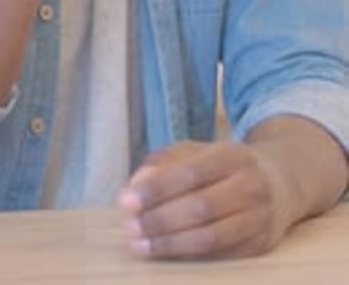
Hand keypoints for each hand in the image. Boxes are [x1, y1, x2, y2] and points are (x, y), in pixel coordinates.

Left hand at [118, 140, 290, 259]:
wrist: (282, 182)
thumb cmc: (226, 166)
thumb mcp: (199, 152)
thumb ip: (164, 162)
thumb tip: (133, 186)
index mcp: (232, 155)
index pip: (190, 173)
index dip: (156, 189)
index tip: (125, 201)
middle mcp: (250, 185)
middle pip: (200, 207)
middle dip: (159, 220)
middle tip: (129, 227)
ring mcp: (259, 218)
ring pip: (210, 237)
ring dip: (170, 244)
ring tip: (139, 245)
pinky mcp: (260, 245)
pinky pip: (220, 254)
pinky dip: (188, 255)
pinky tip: (164, 252)